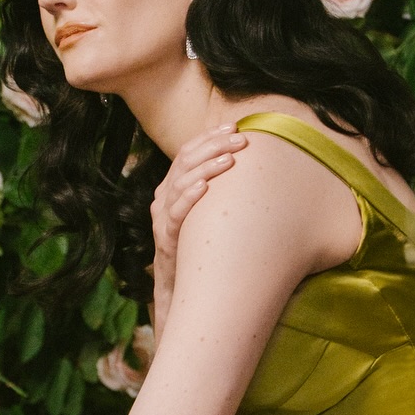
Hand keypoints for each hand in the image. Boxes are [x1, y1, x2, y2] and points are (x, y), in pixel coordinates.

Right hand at [150, 126, 246, 331]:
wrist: (181, 289)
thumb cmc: (200, 248)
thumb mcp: (208, 214)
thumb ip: (219, 192)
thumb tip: (250, 170)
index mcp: (173, 187)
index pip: (188, 152)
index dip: (209, 136)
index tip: (234, 126)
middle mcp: (165, 198)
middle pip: (186, 161)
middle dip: (214, 145)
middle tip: (240, 138)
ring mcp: (163, 218)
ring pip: (181, 183)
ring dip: (207, 168)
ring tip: (229, 159)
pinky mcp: (166, 239)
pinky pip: (176, 214)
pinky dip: (189, 197)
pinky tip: (205, 187)